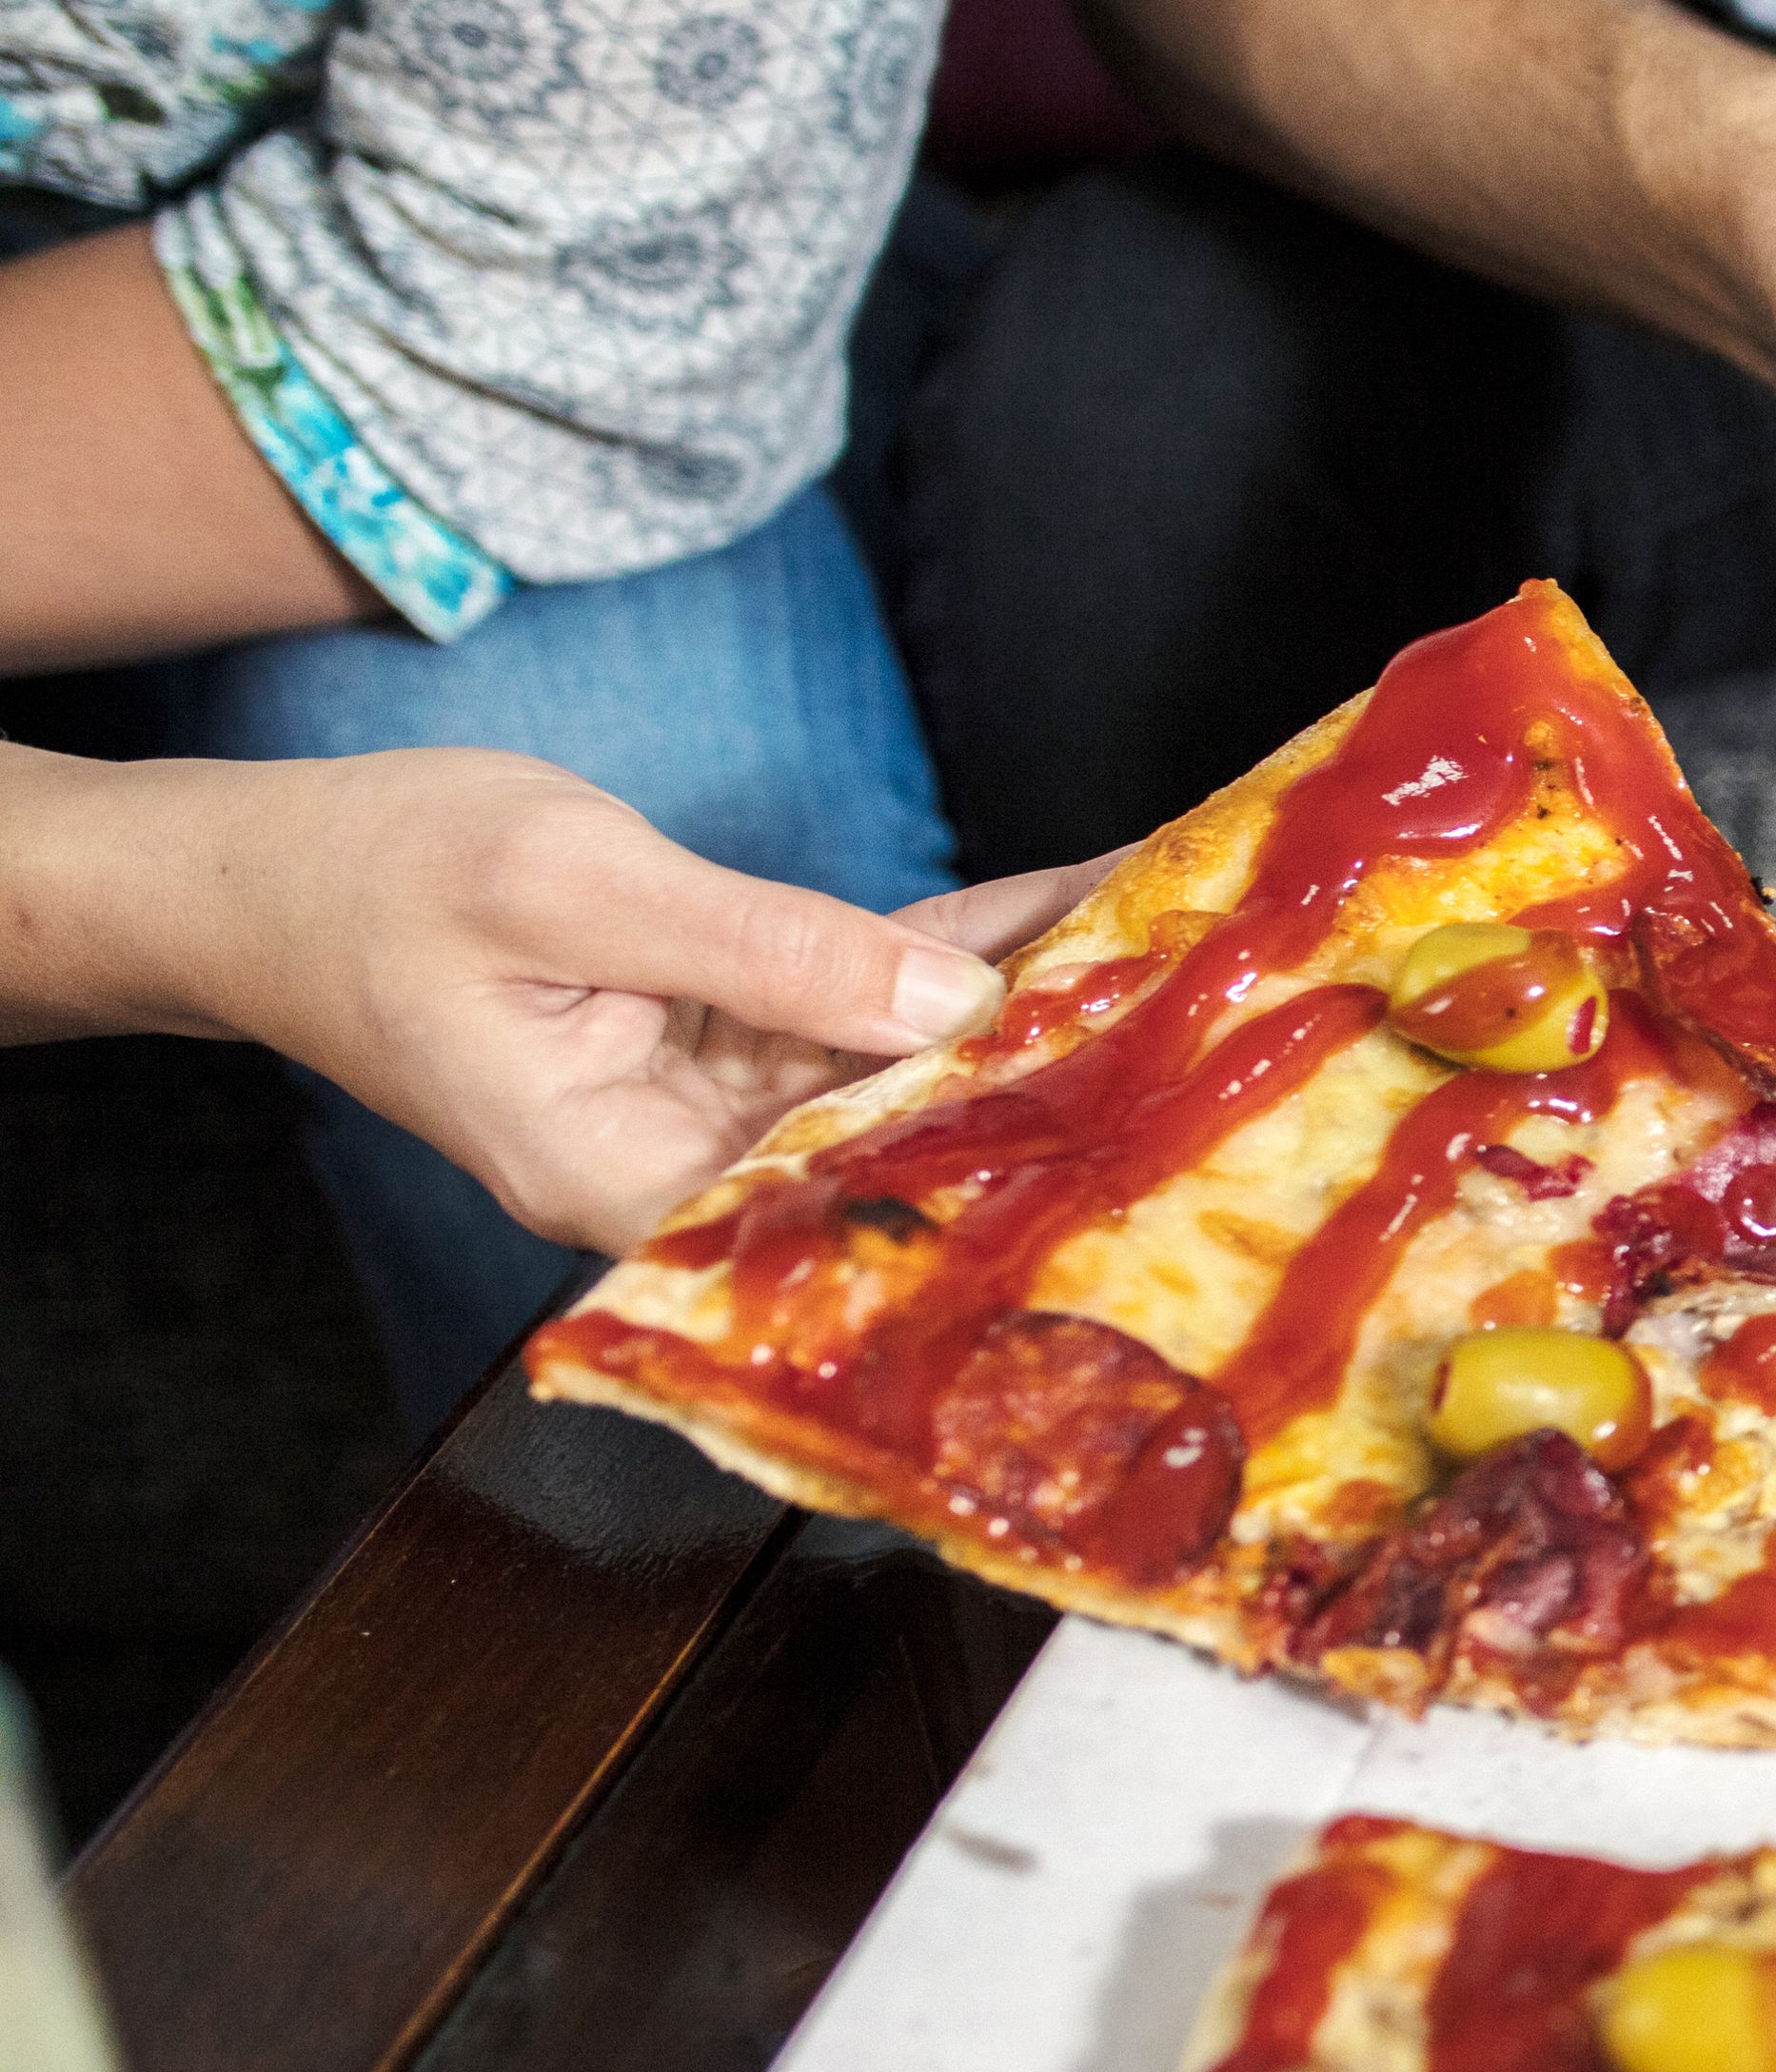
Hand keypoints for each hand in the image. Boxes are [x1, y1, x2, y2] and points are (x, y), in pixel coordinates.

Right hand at [56, 751, 1095, 1250]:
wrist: (262, 866)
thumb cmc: (372, 878)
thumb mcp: (569, 887)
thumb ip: (759, 947)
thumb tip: (939, 1005)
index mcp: (619, 1175)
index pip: (834, 1205)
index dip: (987, 1174)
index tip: (1130, 1133)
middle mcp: (682, 1163)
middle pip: (894, 1136)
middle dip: (1048, 1085)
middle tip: (1217, 1028)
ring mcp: (710, 1100)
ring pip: (904, 1059)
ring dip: (1036, 1005)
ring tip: (1196, 960)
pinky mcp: (728, 1029)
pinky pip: (867, 993)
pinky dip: (969, 951)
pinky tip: (1090, 909)